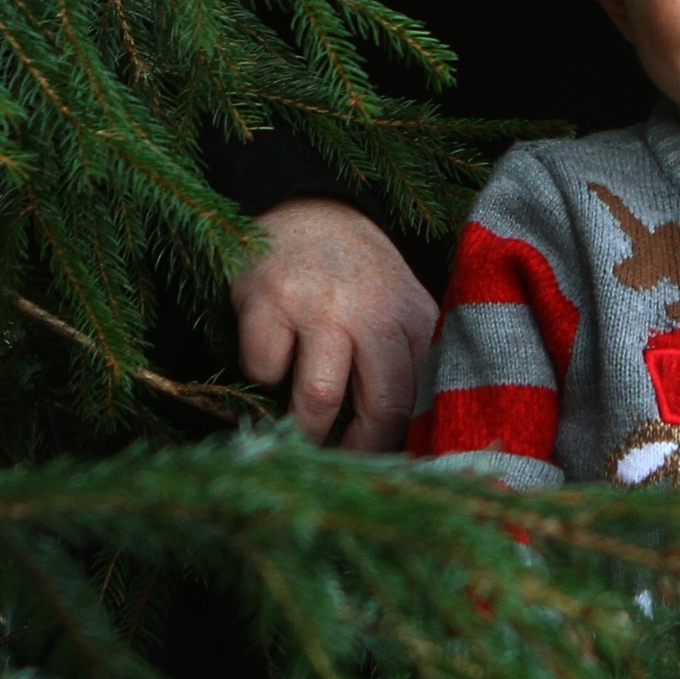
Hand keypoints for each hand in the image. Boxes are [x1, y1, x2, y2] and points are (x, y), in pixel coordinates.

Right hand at [230, 197, 439, 451]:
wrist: (306, 206)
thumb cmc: (356, 276)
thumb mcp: (397, 308)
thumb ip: (405, 363)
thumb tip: (404, 443)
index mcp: (414, 318)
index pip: (416, 399)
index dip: (395, 446)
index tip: (378, 472)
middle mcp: (374, 311)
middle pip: (380, 408)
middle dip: (355, 453)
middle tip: (335, 467)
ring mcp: (319, 305)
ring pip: (319, 400)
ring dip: (304, 428)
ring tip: (298, 428)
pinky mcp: (267, 300)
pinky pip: (264, 369)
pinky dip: (263, 373)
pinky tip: (272, 351)